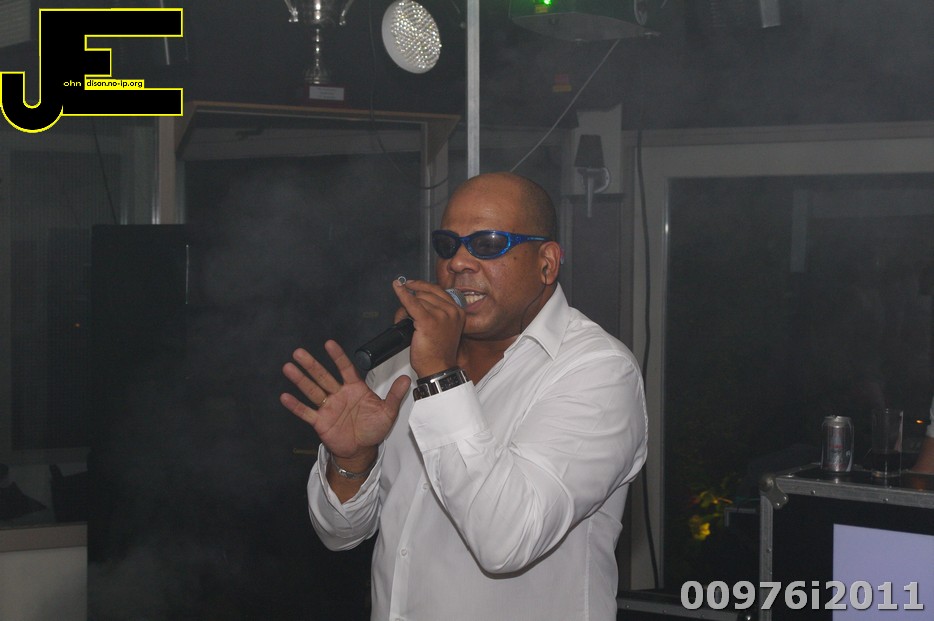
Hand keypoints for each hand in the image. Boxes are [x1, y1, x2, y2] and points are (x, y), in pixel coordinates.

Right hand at [280, 340, 410, 467]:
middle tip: (299, 352)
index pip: (345, 368)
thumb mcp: (388, 412)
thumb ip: (395, 395)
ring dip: (300, 380)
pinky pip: (306, 412)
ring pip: (312, 390)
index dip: (337, 356)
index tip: (329, 344)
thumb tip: (407, 379)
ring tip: (289, 368)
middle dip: (311, 364)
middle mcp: (339, 395)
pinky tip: (285, 396)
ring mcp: (328, 407)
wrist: (362, 450)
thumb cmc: (373, 429)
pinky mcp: (320, 421)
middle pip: (323, 376)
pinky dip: (296, 405)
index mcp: (354, 388)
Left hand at [392, 278, 464, 376]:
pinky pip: (411, 302)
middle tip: (406, 313)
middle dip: (413, 300)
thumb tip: (415, 299)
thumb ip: (436, 312)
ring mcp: (441, 315)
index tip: (411, 284)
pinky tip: (397, 287)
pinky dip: (402, 294)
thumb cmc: (438, 352)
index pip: (438, 291)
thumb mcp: (444, 328)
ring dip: (406, 307)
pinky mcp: (428, 320)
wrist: (438, 368)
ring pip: (417, 299)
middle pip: (426, 294)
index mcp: (458, 312)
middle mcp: (452, 311)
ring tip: (404, 321)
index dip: (422, 286)